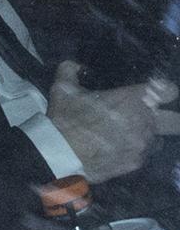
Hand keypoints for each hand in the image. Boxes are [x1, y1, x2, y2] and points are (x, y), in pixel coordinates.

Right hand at [47, 60, 179, 182]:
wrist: (60, 155)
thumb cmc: (66, 119)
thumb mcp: (62, 89)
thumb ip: (70, 70)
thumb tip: (76, 65)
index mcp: (134, 99)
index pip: (169, 91)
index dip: (164, 90)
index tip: (155, 92)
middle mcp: (146, 122)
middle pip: (176, 121)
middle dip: (170, 119)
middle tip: (154, 117)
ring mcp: (143, 146)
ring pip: (159, 140)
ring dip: (148, 137)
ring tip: (129, 137)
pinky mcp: (135, 164)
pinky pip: (142, 156)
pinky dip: (133, 153)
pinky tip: (117, 151)